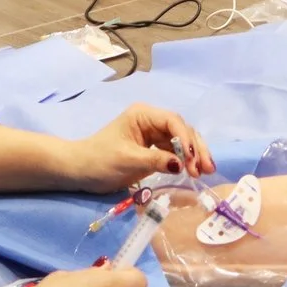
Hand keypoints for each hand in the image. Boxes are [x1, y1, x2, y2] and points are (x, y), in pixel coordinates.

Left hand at [63, 104, 214, 191]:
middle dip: (195, 148)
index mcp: (143, 114)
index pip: (173, 122)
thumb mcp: (128, 160)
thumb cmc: (99, 161)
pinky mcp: (155, 149)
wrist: (81, 171)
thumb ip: (156, 160)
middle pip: (182, 130)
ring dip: (194, 155)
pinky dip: (186, 161)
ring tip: (205, 172)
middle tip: (205, 169)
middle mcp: (152, 121)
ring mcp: (154, 135)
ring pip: (183, 141)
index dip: (185, 139)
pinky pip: (176, 152)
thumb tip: (181, 164)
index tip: (191, 159)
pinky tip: (195, 171)